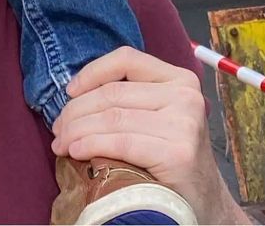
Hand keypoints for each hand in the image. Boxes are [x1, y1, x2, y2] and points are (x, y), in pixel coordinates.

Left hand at [51, 47, 248, 224]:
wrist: (206, 204)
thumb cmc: (171, 158)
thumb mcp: (157, 116)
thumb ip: (130, 98)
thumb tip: (74, 95)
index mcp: (179, 79)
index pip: (126, 59)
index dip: (91, 72)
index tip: (69, 92)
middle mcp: (185, 96)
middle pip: (113, 93)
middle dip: (76, 111)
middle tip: (58, 130)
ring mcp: (184, 124)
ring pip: (112, 118)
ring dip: (77, 131)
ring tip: (62, 145)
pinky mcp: (178, 153)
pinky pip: (121, 143)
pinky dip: (92, 145)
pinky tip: (76, 152)